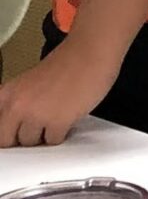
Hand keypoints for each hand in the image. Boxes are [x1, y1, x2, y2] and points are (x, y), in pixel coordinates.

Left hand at [0, 40, 116, 147]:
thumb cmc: (65, 66)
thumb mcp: (27, 85)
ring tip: (55, 119)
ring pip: (31, 142)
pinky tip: (66, 118)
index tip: (15, 132)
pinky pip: (53, 141)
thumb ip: (17, 105)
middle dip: (21, 139)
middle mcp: (15, 105)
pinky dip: (61, 133)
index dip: (7, 133)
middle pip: (7, 140)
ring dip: (43, 136)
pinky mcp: (58, 122)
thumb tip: (15, 126)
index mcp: (4, 94)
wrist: (88, 55)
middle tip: (35, 130)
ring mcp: (36, 115)